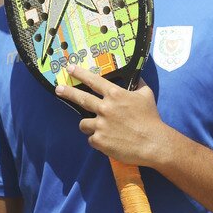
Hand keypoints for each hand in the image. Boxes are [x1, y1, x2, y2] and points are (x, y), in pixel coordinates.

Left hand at [55, 65, 171, 167]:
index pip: (93, 81)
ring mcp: (100, 125)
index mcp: (115, 95)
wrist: (154, 143)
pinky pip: (92, 139)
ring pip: (83, 123)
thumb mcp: (146, 96)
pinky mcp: (99, 141)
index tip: (70, 68)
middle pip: (81, 98)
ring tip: (101, 129)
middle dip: (67, 92)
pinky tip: (110, 141)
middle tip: (58, 89)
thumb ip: (138, 84)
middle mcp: (105, 108)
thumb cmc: (151, 119)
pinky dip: (98, 140)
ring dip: (89, 125)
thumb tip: (137, 76)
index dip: (80, 74)